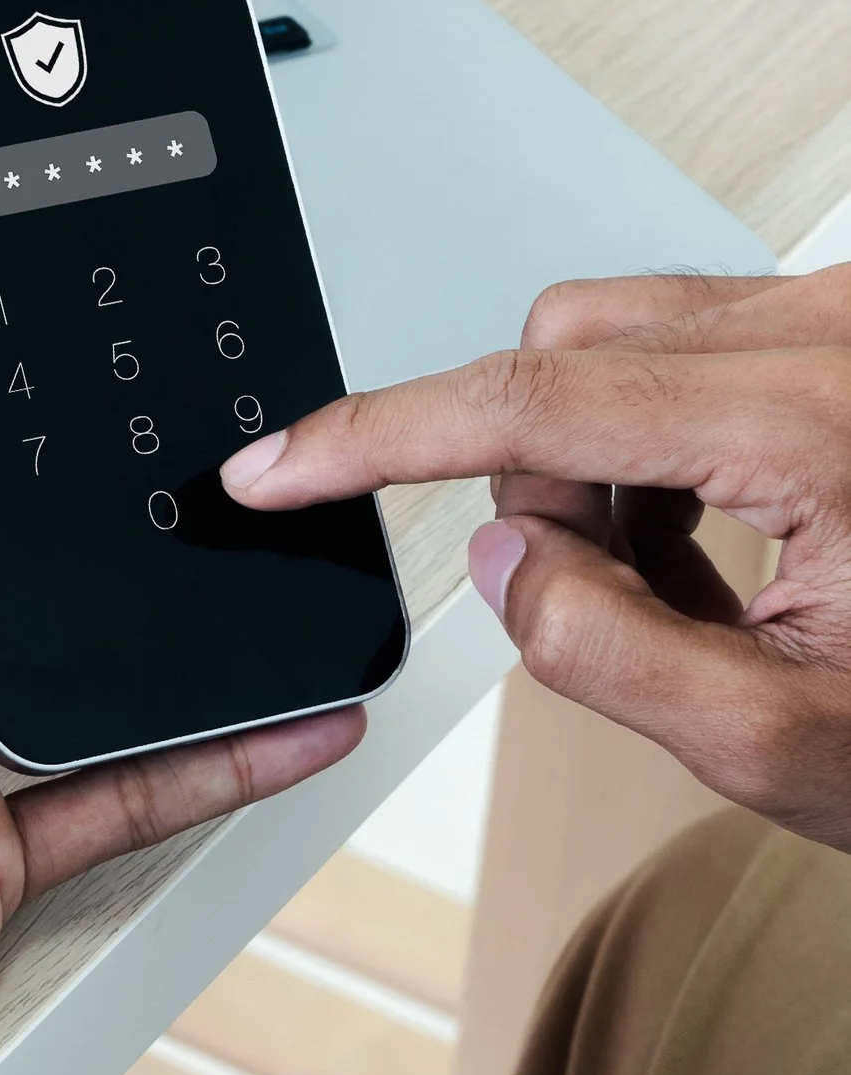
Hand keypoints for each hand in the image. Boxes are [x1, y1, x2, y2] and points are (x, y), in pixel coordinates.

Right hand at [222, 263, 850, 847]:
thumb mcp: (778, 744)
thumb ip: (602, 653)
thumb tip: (506, 564)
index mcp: (822, 422)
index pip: (536, 404)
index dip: (379, 439)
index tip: (281, 466)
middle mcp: (843, 330)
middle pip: (567, 350)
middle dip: (539, 481)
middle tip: (613, 604)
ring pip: (619, 340)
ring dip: (607, 468)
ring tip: (704, 586)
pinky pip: (692, 344)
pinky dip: (669, 447)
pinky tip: (740, 542)